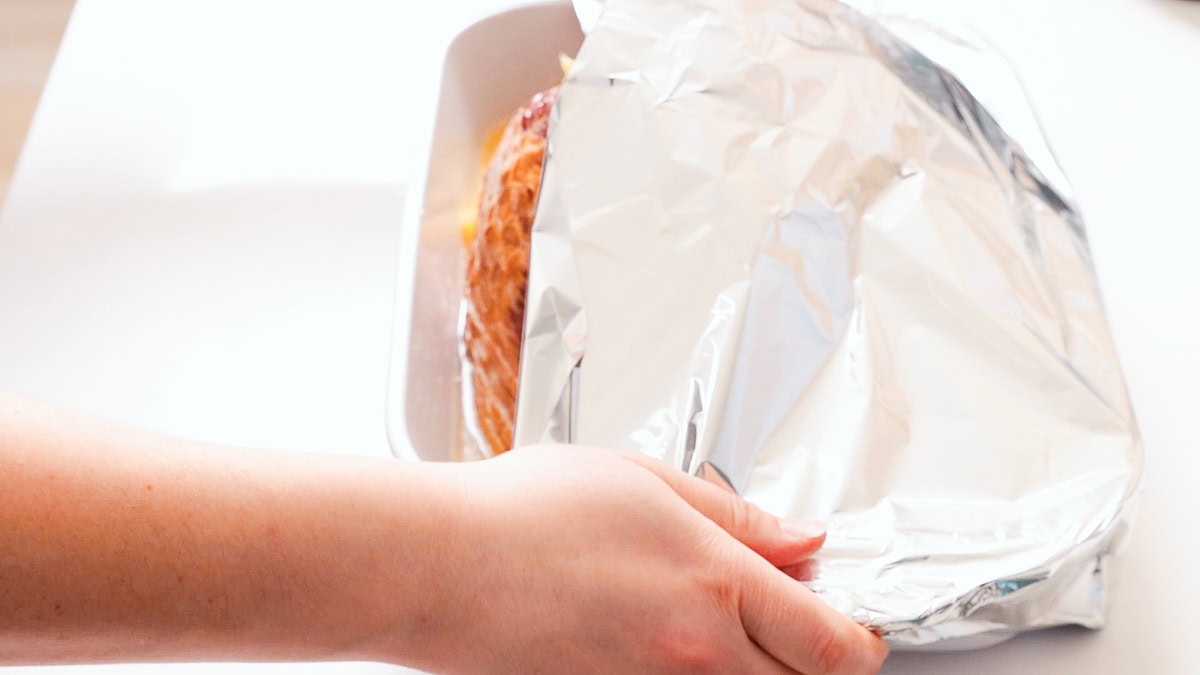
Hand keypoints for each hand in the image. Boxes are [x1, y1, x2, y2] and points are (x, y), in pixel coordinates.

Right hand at [427, 445, 886, 673]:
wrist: (437, 567)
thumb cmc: (521, 514)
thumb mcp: (645, 481)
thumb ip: (737, 517)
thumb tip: (802, 541)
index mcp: (713, 587)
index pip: (835, 643)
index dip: (864, 638)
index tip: (859, 623)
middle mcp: (695, 658)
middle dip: (819, 658)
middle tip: (798, 616)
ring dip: (761, 667)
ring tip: (723, 620)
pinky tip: (670, 636)